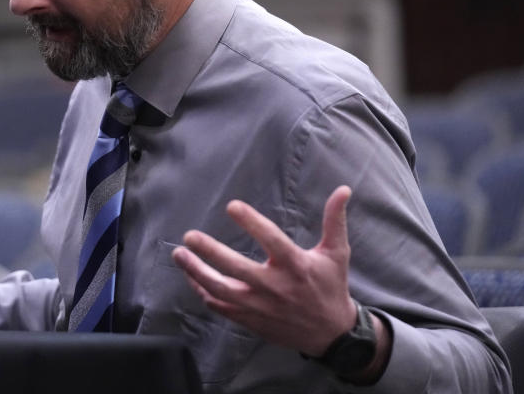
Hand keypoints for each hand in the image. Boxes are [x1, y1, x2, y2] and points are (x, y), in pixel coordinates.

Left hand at [171, 185, 356, 356]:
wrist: (331, 335)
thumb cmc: (331, 287)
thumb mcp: (337, 253)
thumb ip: (335, 221)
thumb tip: (343, 189)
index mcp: (296, 265)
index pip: (271, 240)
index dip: (251, 222)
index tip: (232, 206)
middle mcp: (275, 286)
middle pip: (236, 268)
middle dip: (209, 252)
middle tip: (189, 236)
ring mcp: (260, 306)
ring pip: (221, 290)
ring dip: (197, 272)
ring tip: (179, 255)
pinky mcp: (251, 320)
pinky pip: (220, 306)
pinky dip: (203, 292)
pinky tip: (191, 276)